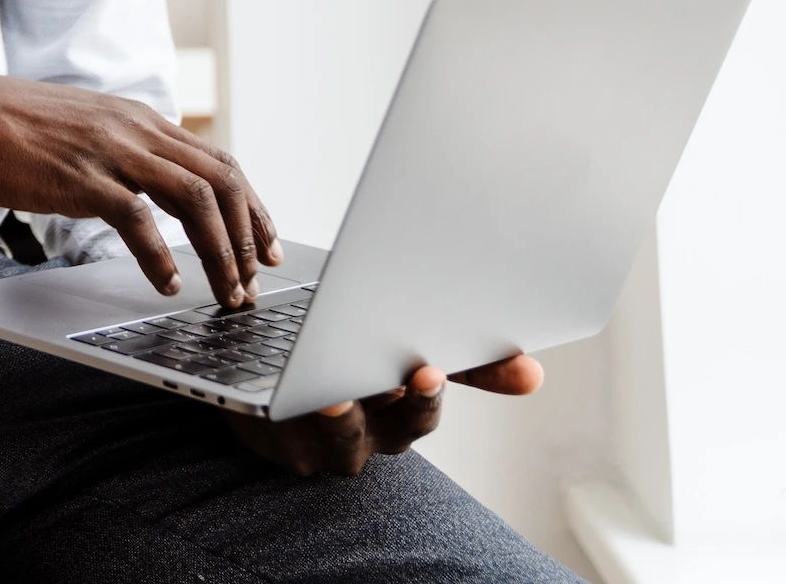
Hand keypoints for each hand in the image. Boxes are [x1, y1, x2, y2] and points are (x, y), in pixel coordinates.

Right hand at [0, 68, 277, 307]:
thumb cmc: (8, 127)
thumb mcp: (82, 127)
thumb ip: (120, 149)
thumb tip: (148, 187)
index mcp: (139, 119)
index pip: (218, 162)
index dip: (252, 208)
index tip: (264, 246)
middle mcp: (136, 129)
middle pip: (222, 180)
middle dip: (249, 235)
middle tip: (257, 281)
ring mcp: (111, 151)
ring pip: (195, 200)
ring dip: (220, 252)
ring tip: (226, 292)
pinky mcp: (82, 177)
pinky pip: (139, 220)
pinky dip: (161, 257)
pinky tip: (167, 283)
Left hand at [222, 354, 545, 474]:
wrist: (255, 375)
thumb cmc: (329, 356)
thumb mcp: (384, 339)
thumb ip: (445, 350)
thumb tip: (530, 367)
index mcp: (411, 401)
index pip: (459, 385)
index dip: (488, 376)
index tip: (521, 367)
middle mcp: (381, 429)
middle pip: (411, 421)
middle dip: (420, 400)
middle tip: (427, 373)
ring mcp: (335, 442)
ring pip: (349, 436)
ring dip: (348, 418)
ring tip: (341, 395)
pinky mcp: (286, 445)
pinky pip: (291, 436)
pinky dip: (291, 418)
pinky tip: (290, 398)